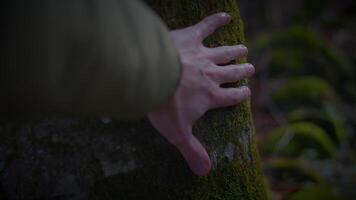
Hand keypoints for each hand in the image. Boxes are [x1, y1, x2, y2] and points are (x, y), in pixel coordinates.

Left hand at [148, 13, 253, 175]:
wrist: (149, 76)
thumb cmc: (163, 105)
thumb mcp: (178, 133)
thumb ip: (192, 151)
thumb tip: (204, 173)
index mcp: (211, 96)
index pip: (232, 97)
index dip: (240, 96)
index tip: (246, 93)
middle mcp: (212, 75)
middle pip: (233, 73)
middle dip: (243, 72)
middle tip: (249, 68)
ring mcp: (203, 55)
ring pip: (226, 52)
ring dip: (236, 51)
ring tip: (244, 49)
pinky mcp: (190, 37)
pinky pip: (207, 26)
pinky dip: (217, 20)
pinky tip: (225, 16)